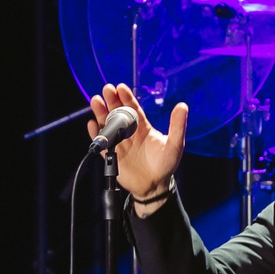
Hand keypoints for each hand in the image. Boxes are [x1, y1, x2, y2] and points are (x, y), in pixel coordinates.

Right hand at [88, 84, 185, 216]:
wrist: (154, 186)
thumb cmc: (166, 164)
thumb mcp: (175, 144)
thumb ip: (177, 126)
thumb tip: (182, 106)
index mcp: (143, 127)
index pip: (133, 109)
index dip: (127, 98)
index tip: (121, 87)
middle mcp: (130, 133)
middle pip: (118, 113)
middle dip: (112, 101)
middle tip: (106, 89)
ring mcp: (120, 143)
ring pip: (108, 125)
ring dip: (101, 113)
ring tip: (96, 101)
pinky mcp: (112, 155)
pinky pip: (102, 143)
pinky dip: (96, 134)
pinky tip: (92, 124)